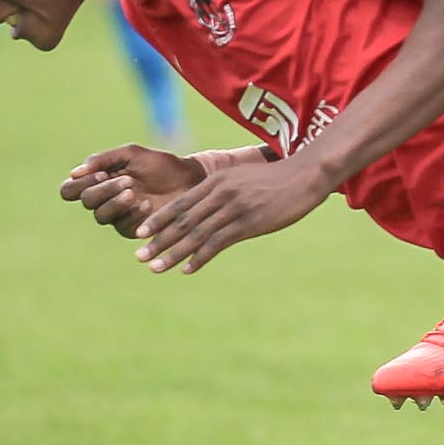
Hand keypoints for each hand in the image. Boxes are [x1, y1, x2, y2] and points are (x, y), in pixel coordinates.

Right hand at [59, 144, 203, 237]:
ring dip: (115, 202)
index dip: (79, 184)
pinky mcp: (131, 229)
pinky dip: (132, 214)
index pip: (70, 189)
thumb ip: (103, 160)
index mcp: (98, 180)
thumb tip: (74, 173)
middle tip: (126, 181)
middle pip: (86, 201)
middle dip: (104, 190)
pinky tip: (146, 205)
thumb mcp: (131, 154)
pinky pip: (121, 226)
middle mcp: (103, 199)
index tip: (100, 174)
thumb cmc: (160, 165)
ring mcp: (116, 216)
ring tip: (134, 192)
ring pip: (100, 216)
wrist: (189, 181)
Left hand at [129, 154, 334, 273]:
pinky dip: (200, 257)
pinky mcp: (249, 223)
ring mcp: (233, 208)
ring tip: (155, 267)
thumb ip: (222, 190)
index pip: (180, 203)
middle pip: (182, 220)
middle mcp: (220, 193)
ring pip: (196, 234)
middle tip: (139, 256)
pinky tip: (187, 269)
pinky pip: (218, 243)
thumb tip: (206, 206)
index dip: (159, 220)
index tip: (140, 233)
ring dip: (173, 253)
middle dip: (158, 240)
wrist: (304, 175)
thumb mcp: (242, 178)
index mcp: (216, 181)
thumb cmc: (275, 178)